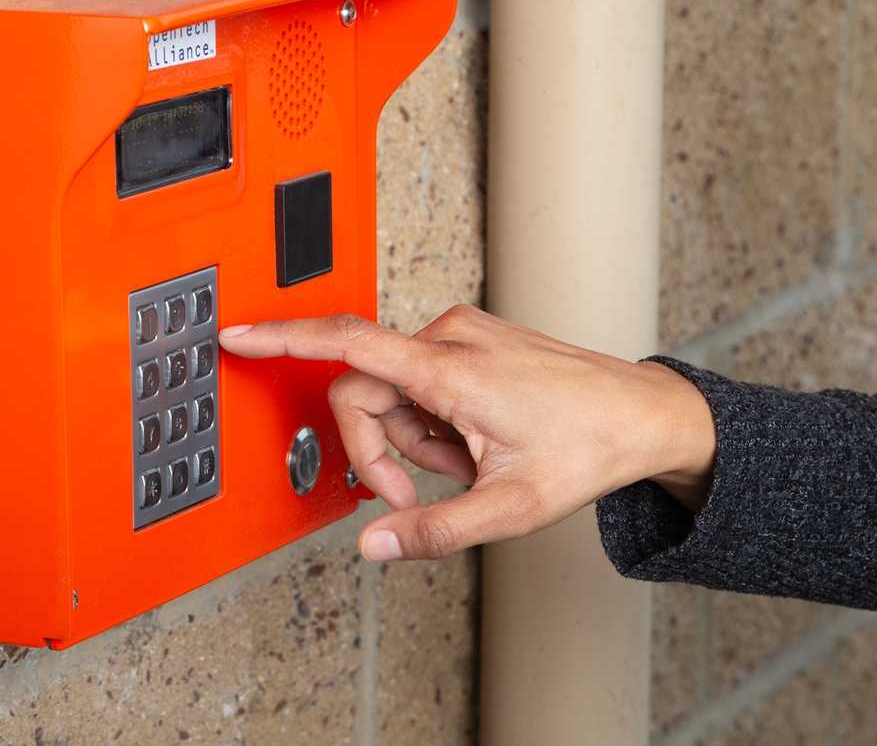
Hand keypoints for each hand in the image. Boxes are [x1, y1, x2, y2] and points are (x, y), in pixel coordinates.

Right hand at [217, 305, 714, 561]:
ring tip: (471, 459)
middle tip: (425, 489)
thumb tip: (373, 542)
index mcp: (451, 369)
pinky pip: (420, 379)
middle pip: (363, 389)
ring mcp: (462, 333)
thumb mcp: (510, 507)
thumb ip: (434, 529)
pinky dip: (435, 418)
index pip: (346, 343)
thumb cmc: (588, 446)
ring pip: (393, 389)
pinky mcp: (470, 338)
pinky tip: (475, 438)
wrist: (640, 413)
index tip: (237, 333)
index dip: (282, 338)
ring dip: (417, 436)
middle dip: (381, 448)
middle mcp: (450, 336)